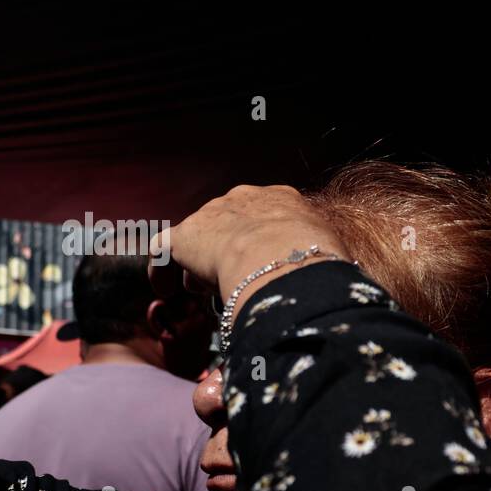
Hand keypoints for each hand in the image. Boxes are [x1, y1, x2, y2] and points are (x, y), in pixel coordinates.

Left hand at [149, 185, 345, 302]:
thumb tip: (324, 281)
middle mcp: (244, 198)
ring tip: (202, 292)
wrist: (282, 255)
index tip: (262, 264)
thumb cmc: (315, 259)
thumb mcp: (327, 251)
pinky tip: (166, 290)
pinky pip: (165, 250)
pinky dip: (163, 271)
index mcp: (281, 199)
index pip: (265, 217)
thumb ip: (318, 257)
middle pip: (228, 225)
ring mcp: (211, 214)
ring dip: (199, 264)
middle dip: (227, 252)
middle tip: (233, 280)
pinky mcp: (184, 235)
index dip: (260, 243)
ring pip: (200, 239)